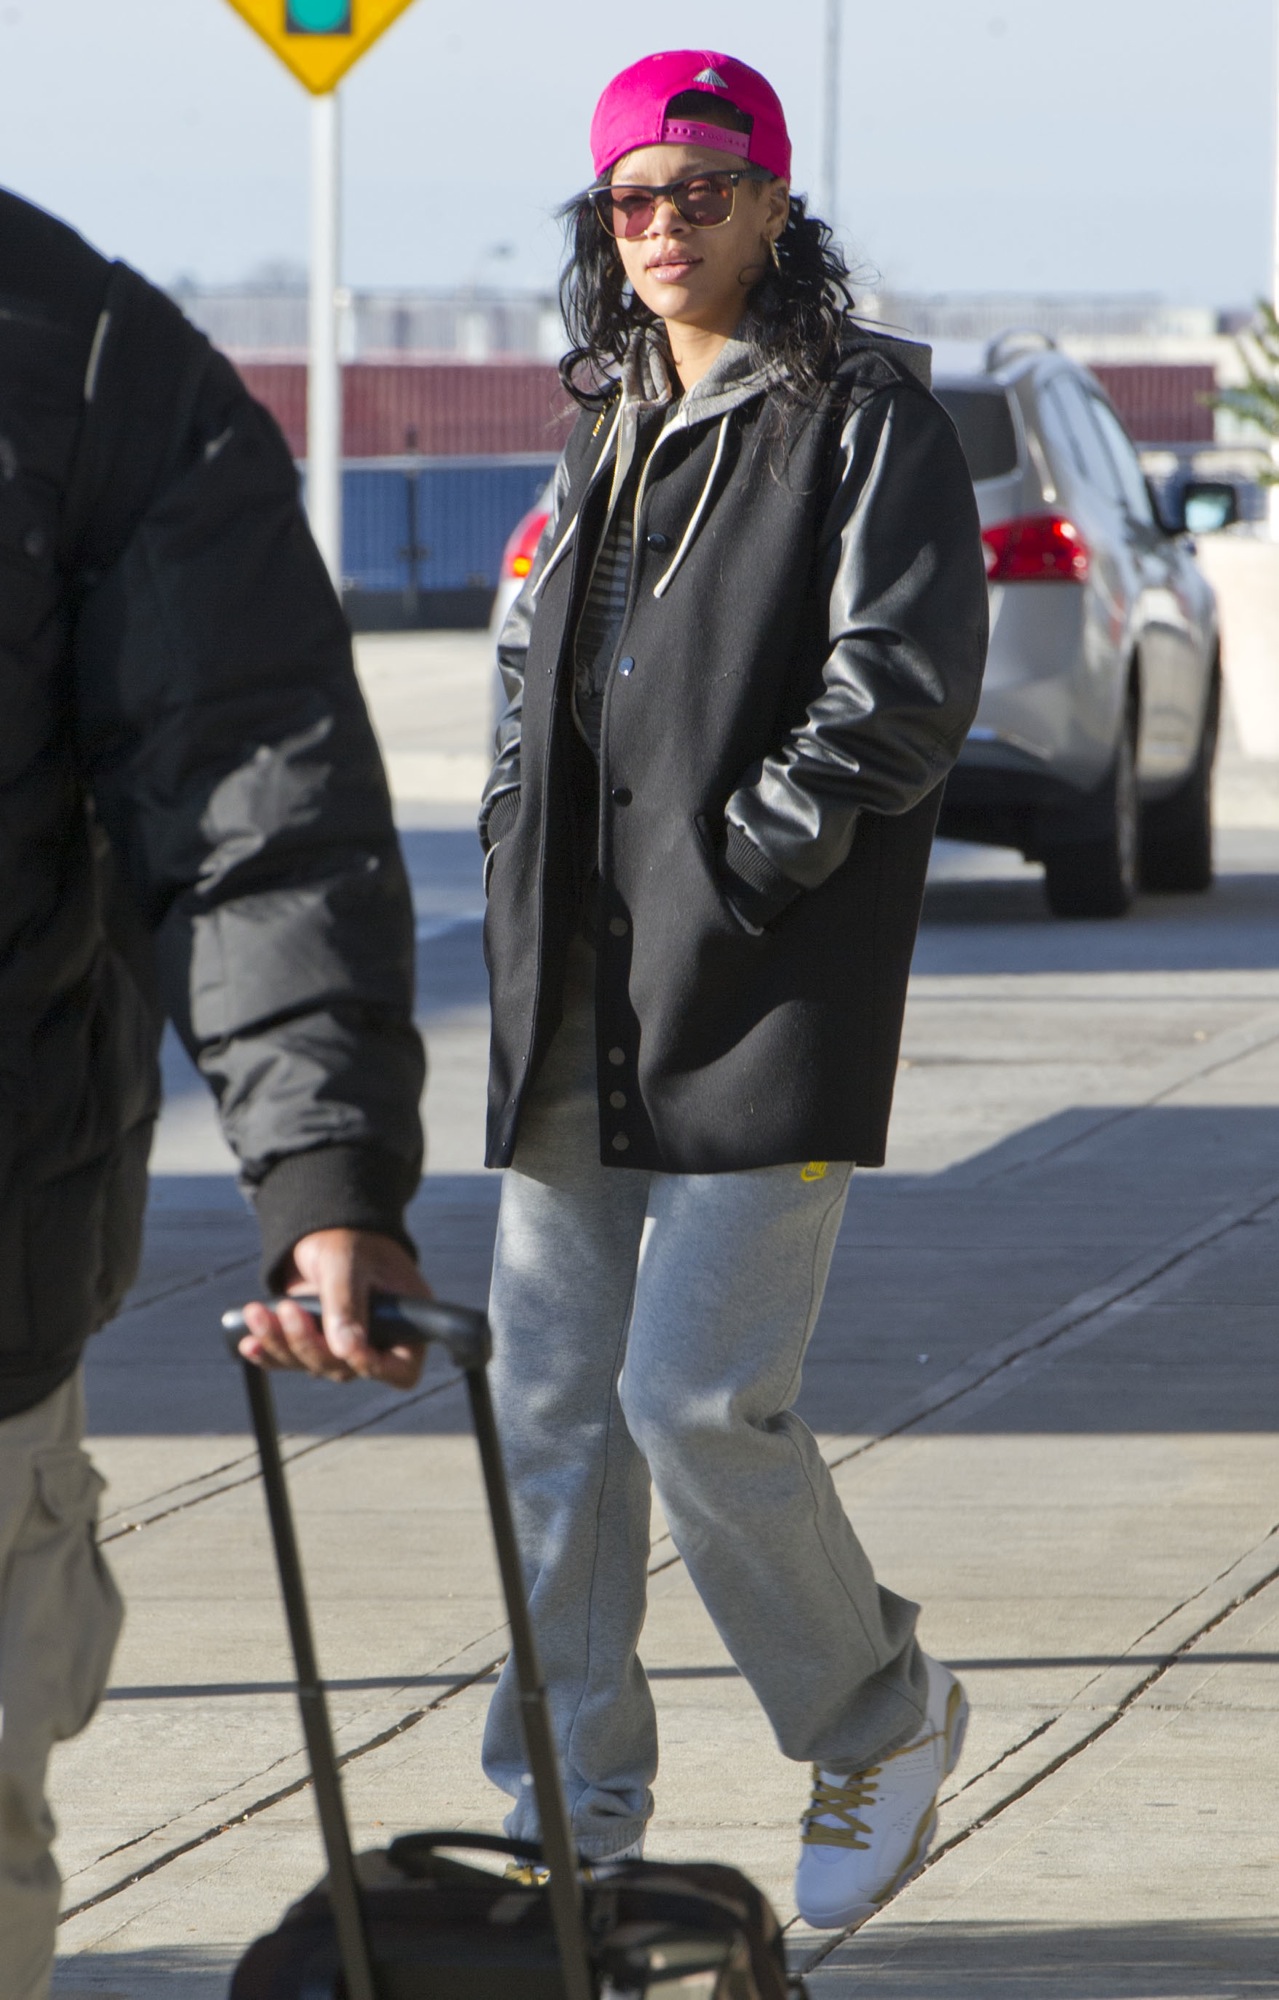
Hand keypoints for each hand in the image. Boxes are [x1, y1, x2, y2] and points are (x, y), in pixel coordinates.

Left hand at [237, 1229, 430, 1389]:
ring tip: (257, 1312)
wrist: (324, 1230)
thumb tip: (346, 1350)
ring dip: (280, 1343)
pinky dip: (268, 1351)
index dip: (374, 1367)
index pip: (401, 1369)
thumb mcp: (349, 1265)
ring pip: (312, 1366)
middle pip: (344, 1369)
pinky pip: (291, 1360)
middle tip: (289, 1309)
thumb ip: (348, 1305)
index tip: (346, 1347)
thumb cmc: (351, 1239)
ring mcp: (343, 1345)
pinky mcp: (314, 1342)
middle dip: (309, 1344)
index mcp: (403, 1324)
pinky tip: (248, 1341)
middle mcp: (376, 1342)